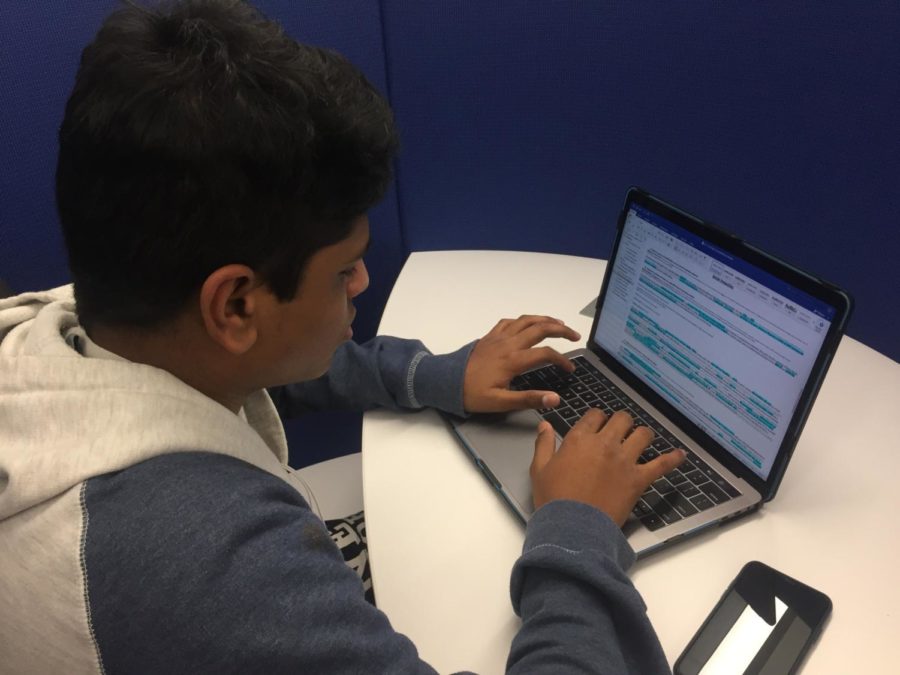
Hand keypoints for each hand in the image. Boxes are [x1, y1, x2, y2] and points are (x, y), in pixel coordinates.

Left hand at [463, 315, 580, 412]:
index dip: (562, 360)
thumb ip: (529, 399)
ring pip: (526, 320)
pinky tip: (527, 324)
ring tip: (559, 323)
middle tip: (574, 335)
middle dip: (561, 329)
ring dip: (545, 319)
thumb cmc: (472, 394)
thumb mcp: (501, 402)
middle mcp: (508, 344)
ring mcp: (498, 338)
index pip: (546, 354)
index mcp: (513, 360)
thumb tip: (554, 398)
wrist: (445, 382)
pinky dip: (523, 320)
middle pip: (540, 328)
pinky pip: (509, 322)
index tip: (569, 369)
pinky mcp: (489, 337)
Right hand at [530, 409, 685, 525]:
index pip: (595, 415)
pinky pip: (661, 465)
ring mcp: (624, 461)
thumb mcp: (539, 469)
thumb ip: (543, 444)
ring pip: (643, 434)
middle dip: (621, 422)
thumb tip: (545, 425)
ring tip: (640, 440)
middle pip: (621, 419)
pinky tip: (680, 455)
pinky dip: (673, 459)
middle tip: (619, 430)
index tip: (597, 424)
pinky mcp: (639, 479)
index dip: (597, 418)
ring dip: (641, 435)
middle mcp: (605, 444)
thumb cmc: (554, 500)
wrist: (572, 527)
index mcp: (579, 439)